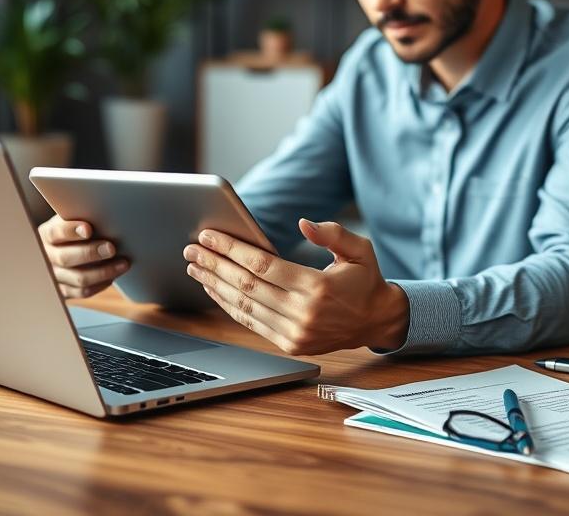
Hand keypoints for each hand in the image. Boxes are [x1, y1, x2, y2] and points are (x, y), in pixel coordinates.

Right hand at [37, 215, 128, 298]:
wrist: (67, 245)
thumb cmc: (76, 227)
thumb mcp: (74, 217)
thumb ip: (83, 215)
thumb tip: (106, 211)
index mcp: (46, 235)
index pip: (55, 233)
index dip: (71, 231)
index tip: (89, 229)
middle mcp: (47, 257)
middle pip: (65, 258)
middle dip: (90, 253)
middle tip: (112, 248)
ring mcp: (55, 276)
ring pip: (78, 279)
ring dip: (103, 272)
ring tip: (123, 263)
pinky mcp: (65, 291)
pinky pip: (82, 292)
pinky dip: (100, 285)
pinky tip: (113, 276)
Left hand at [183, 219, 409, 354]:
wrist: (376, 320)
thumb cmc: (365, 279)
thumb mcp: (360, 249)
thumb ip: (332, 233)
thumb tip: (303, 223)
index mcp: (317, 287)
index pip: (263, 266)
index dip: (232, 250)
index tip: (210, 236)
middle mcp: (303, 313)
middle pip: (246, 285)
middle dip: (215, 265)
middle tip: (192, 249)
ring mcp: (295, 333)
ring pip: (243, 306)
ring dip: (214, 285)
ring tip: (195, 266)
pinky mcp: (290, 344)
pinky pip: (250, 322)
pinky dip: (227, 304)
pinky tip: (213, 288)